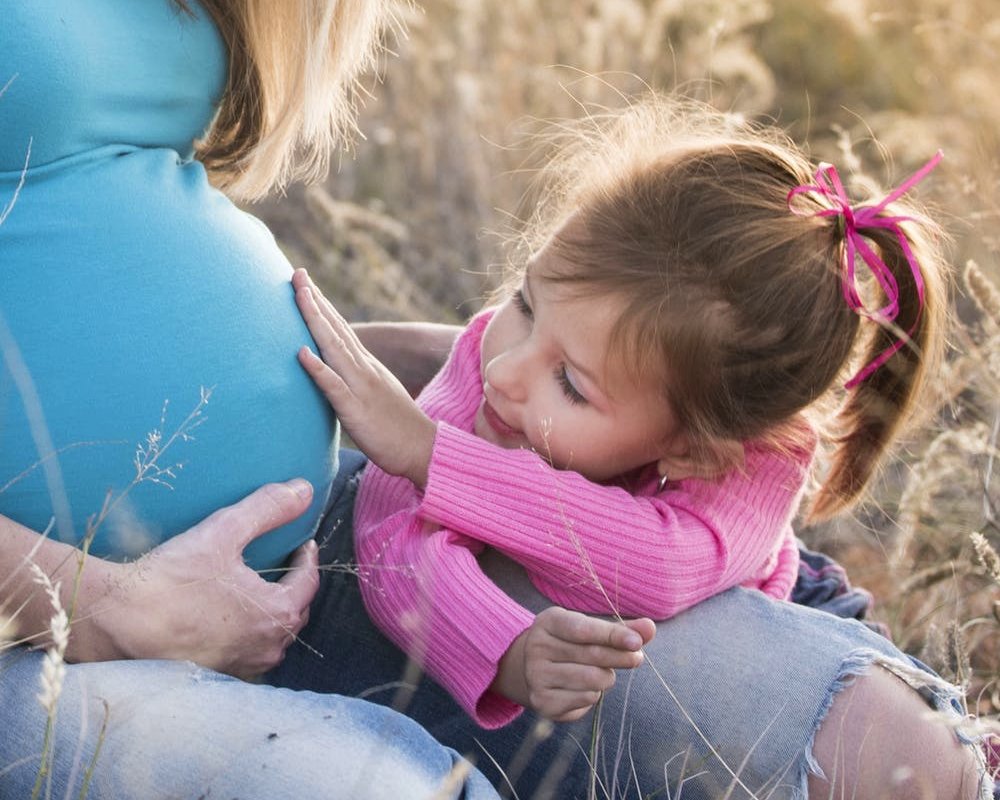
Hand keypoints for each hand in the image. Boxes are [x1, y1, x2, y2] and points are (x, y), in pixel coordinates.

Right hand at [72, 480, 319, 678]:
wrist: (117, 622)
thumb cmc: (172, 579)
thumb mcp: (224, 532)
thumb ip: (268, 509)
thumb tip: (304, 490)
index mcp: (278, 613)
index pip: (308, 582)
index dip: (307, 559)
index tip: (302, 543)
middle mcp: (267, 648)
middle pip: (295, 612)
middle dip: (294, 587)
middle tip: (284, 564)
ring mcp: (242, 666)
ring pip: (273, 638)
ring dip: (272, 614)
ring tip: (259, 591)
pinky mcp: (216, 675)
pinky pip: (246, 653)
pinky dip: (247, 635)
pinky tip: (229, 620)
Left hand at [293, 269, 436, 488]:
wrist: (424, 449)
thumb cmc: (397, 428)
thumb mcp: (374, 396)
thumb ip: (355, 380)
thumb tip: (335, 373)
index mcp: (366, 367)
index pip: (341, 329)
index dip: (322, 305)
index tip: (304, 282)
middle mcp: (364, 369)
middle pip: (336, 329)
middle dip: (314, 300)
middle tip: (296, 273)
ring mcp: (361, 387)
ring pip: (334, 348)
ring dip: (315, 320)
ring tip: (298, 295)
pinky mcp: (357, 411)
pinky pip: (334, 387)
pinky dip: (318, 368)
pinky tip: (301, 353)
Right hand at [492, 607, 655, 721]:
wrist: (534, 669)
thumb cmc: (570, 644)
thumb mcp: (590, 629)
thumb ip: (620, 629)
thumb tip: (649, 627)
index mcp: (548, 622)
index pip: (584, 629)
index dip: (613, 635)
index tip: (637, 642)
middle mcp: (537, 647)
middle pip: (592, 655)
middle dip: (621, 657)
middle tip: (637, 658)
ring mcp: (536, 676)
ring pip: (592, 679)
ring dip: (607, 677)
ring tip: (603, 673)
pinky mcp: (542, 702)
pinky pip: (585, 699)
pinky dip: (594, 694)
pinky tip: (586, 687)